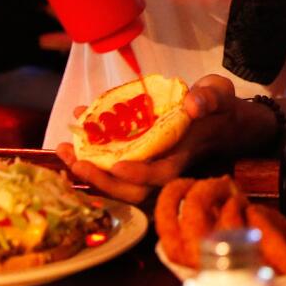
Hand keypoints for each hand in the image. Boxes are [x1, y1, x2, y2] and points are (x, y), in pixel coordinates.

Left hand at [56, 76, 240, 203]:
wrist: (219, 119)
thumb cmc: (219, 107)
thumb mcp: (220, 93)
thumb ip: (210, 98)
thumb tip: (193, 104)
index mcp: (183, 154)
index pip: (161, 174)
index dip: (140, 175)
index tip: (118, 165)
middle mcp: (164, 165)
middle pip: (133, 191)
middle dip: (103, 181)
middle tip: (77, 162)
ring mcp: (149, 164)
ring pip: (118, 183)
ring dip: (90, 171)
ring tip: (65, 151)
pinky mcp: (138, 157)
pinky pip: (112, 165)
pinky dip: (91, 154)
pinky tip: (76, 132)